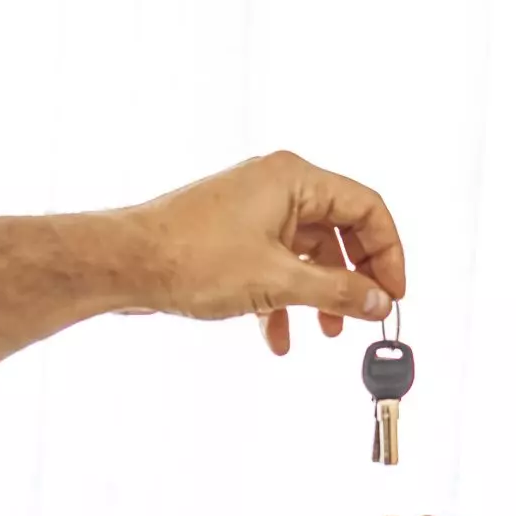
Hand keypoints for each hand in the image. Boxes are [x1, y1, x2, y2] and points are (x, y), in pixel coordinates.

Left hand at [119, 151, 407, 354]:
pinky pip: (276, 264)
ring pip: (308, 252)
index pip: (366, 208)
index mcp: (294, 179)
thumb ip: (337, 292)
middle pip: (341, 231)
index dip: (388, 253)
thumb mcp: (278, 281)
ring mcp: (253, 210)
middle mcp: (276, 186)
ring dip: (320, 295)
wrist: (123, 264)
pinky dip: (284, 298)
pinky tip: (276, 336)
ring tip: (325, 333)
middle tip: (365, 316)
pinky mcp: (233, 235)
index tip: (392, 295)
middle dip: (354, 279)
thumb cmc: (190, 258)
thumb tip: (378, 303)